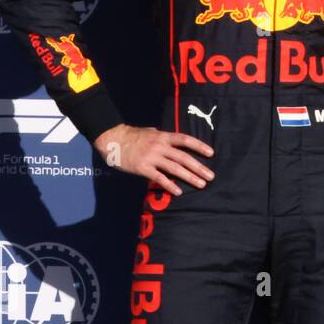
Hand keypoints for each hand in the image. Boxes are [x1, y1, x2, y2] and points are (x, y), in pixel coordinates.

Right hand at [94, 124, 214, 195]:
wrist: (112, 140)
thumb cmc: (132, 135)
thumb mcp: (150, 132)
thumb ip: (163, 137)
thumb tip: (174, 140)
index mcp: (163, 136)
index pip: (185, 140)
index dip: (199, 146)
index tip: (211, 153)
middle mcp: (160, 146)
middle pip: (184, 157)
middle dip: (199, 167)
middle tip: (211, 176)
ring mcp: (151, 157)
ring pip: (175, 168)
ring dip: (190, 177)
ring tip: (201, 184)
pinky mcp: (143, 168)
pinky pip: (159, 178)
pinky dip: (170, 185)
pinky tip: (179, 191)